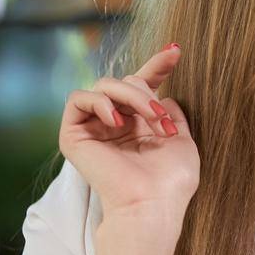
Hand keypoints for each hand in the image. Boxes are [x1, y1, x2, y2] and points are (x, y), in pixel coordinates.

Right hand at [59, 44, 197, 222]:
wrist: (152, 204)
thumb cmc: (171, 182)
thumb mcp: (181, 141)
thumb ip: (171, 113)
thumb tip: (164, 94)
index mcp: (139, 125)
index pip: (143, 86)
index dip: (157, 65)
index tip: (176, 51)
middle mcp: (116, 124)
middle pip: (126, 82)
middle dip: (148, 94)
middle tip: (163, 121)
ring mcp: (94, 128)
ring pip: (106, 86)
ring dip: (133, 98)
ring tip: (150, 121)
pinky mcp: (73, 134)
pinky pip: (79, 98)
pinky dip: (101, 102)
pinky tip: (117, 121)